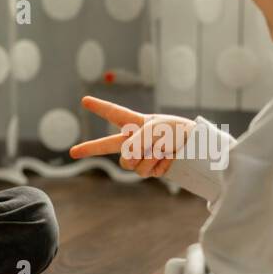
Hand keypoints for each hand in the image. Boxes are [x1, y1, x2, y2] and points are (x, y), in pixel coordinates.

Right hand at [69, 96, 194, 178]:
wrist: (199, 148)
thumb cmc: (177, 131)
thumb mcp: (155, 130)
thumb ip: (134, 144)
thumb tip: (125, 162)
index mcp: (136, 123)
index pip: (114, 113)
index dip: (99, 107)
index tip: (85, 100)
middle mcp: (135, 139)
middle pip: (107, 145)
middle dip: (90, 148)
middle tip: (74, 152)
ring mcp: (142, 155)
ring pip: (130, 164)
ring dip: (147, 158)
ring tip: (163, 150)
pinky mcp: (151, 169)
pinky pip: (145, 173)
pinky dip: (156, 167)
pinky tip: (167, 160)